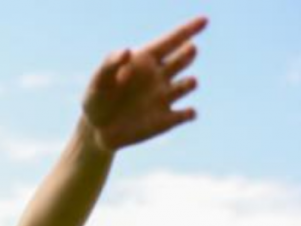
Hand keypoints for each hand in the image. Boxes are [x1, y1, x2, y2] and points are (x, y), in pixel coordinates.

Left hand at [82, 16, 207, 152]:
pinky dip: (189, 113)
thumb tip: (126, 51)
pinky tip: (187, 112)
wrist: (96, 130)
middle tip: (188, 50)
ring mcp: (165, 97)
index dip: (188, 29)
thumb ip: (109, 65)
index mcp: (146, 60)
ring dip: (189, 82)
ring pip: (188, 84)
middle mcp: (160, 76)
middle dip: (188, 53)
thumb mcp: (98, 82)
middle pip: (183, 59)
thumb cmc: (97, 99)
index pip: (170, 40)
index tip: (204, 20)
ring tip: (187, 82)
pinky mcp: (166, 120)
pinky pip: (185, 114)